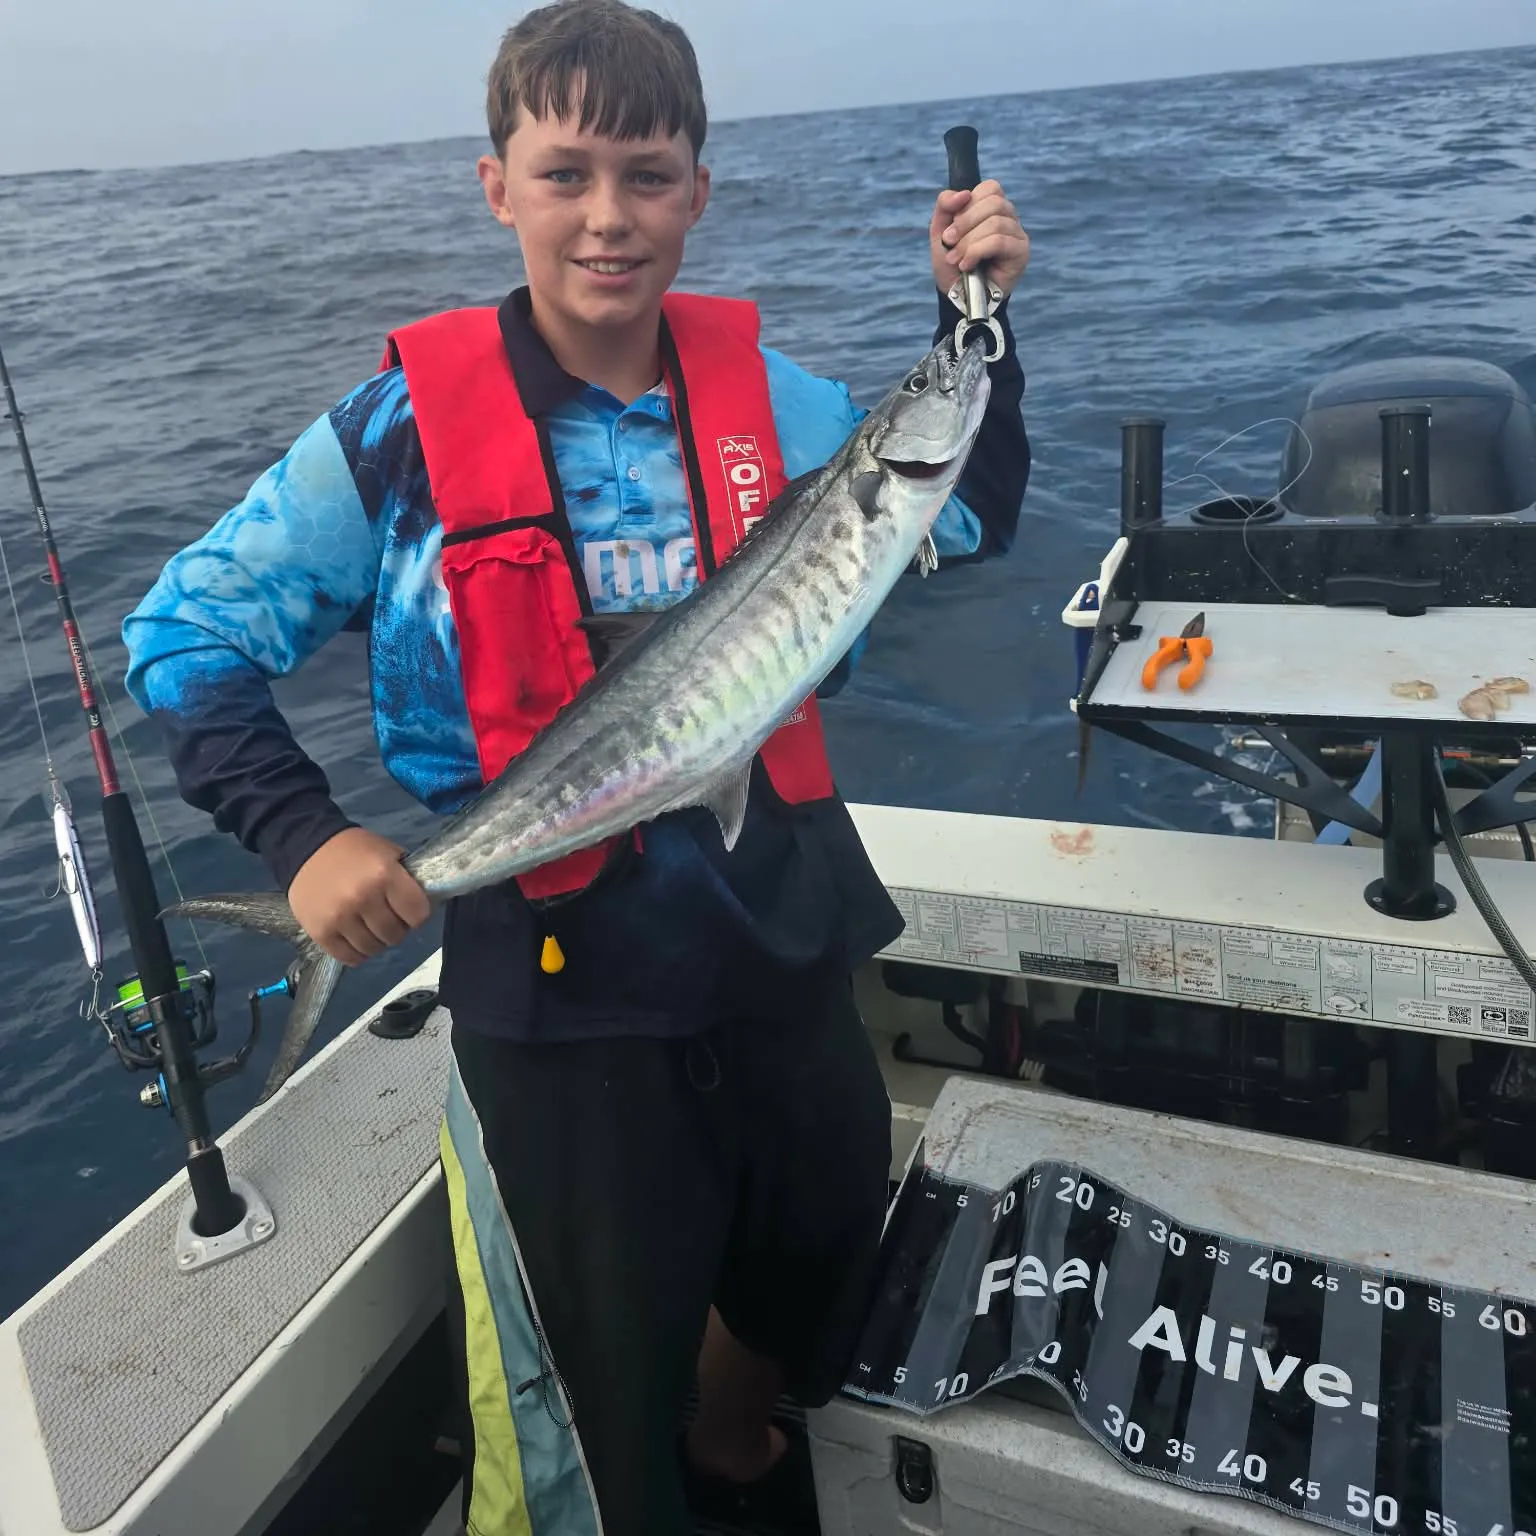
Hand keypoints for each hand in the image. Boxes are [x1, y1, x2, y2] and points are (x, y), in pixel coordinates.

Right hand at [288, 826, 431, 965]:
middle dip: (397, 928)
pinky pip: (350, 957)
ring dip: (377, 941)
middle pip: (396, 934)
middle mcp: (363, 898)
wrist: (305, 847)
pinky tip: (355, 936)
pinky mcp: (320, 932)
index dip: (417, 913)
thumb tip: (422, 905)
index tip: (408, 909)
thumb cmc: (354, 850)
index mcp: (384, 875)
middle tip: (386, 916)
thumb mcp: (387, 853)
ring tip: (369, 925)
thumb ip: (406, 879)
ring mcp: (340, 917)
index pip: (418, 914)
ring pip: (374, 949)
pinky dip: (357, 952)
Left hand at [929, 179, 1030, 301]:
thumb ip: (945, 206)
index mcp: (992, 209)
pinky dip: (977, 252)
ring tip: (956, 260)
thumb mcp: (940, 232)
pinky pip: (999, 241)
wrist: (957, 298)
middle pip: (994, 202)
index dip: (968, 203)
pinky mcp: (1021, 252)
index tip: (951, 226)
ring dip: (968, 242)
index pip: (990, 188)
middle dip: (965, 223)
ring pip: (995, 222)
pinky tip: (968, 265)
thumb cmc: (952, 265)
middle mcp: (1009, 218)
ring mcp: (1017, 234)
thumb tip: (964, 193)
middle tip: (949, 243)